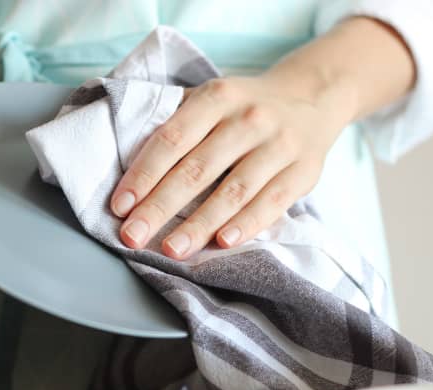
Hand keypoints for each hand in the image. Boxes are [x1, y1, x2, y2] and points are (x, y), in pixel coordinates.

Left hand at [109, 74, 349, 258]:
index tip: (120, 207)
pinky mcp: (304, 170)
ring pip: (234, 191)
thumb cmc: (242, 108)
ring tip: (171, 250)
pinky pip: (272, 202)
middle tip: (133, 237)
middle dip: (160, 207)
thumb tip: (128, 166)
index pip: (172, 139)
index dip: (143, 174)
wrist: (312, 97)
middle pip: (197, 169)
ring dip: (199, 225)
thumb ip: (175, 123)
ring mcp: (280, 144)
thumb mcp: (211, 98)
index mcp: (217, 97)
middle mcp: (249, 118)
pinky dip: (247, 224)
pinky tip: (222, 243)